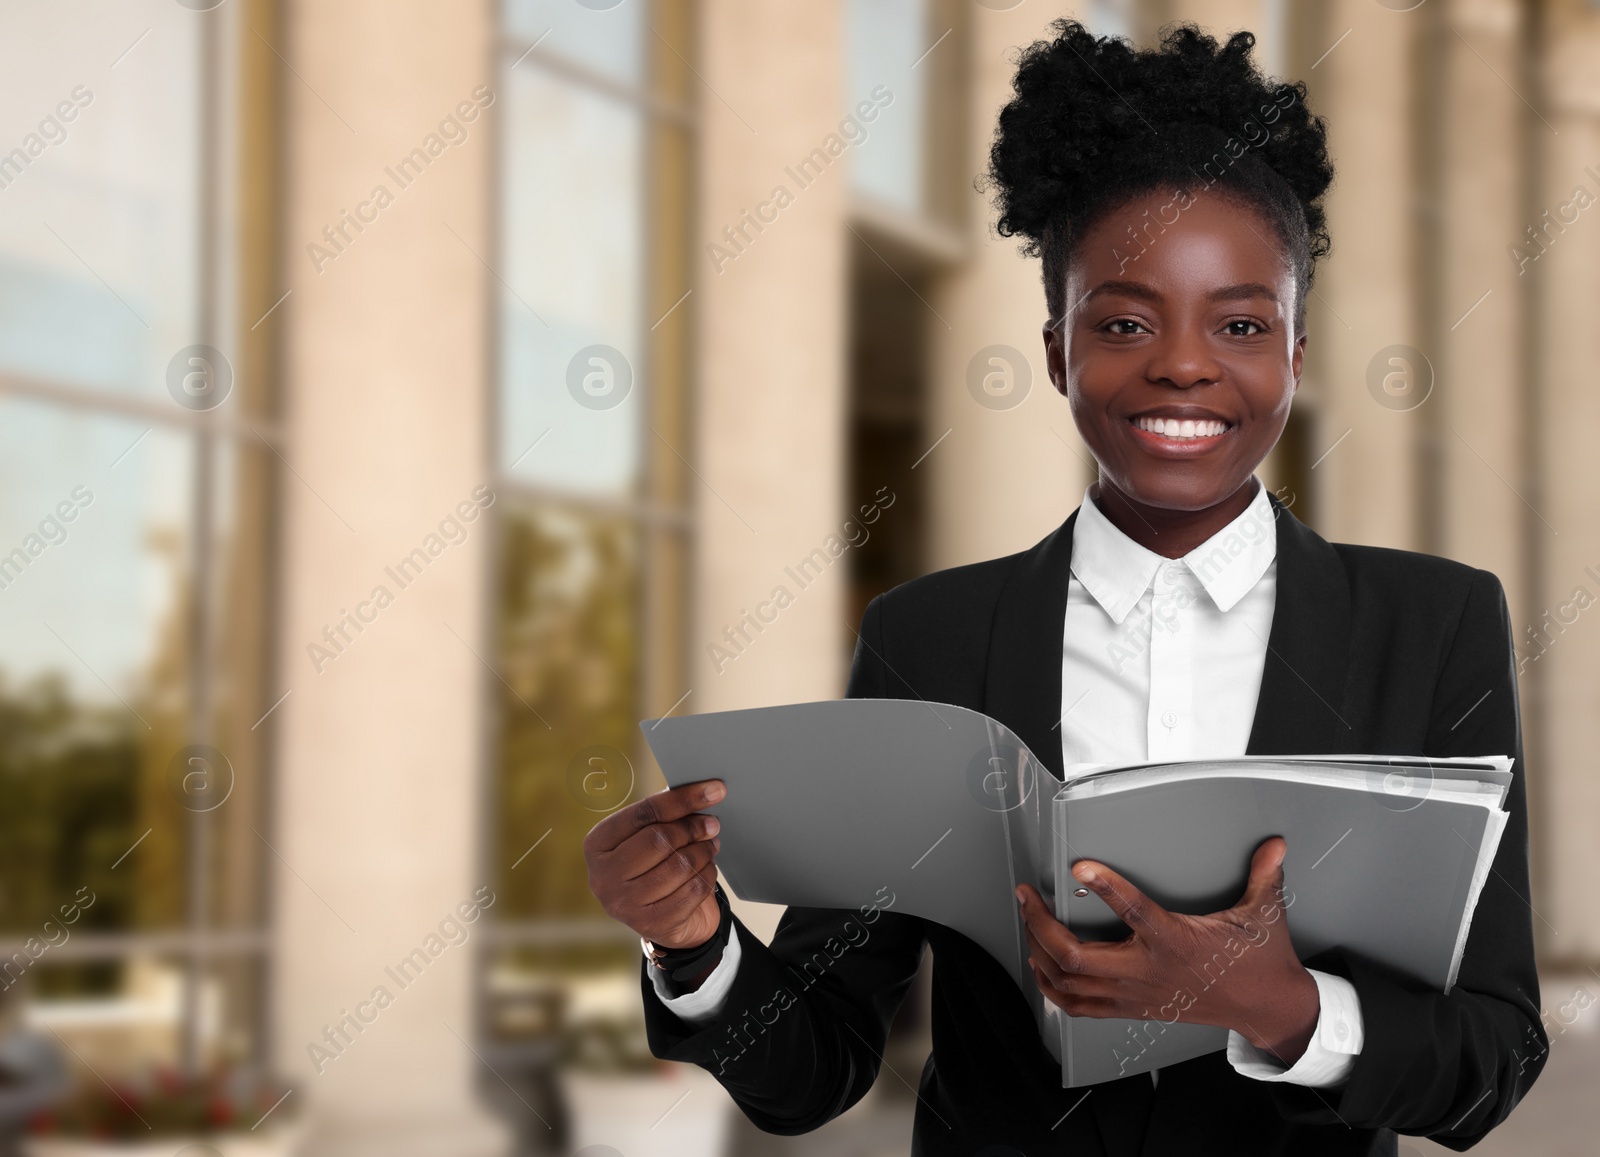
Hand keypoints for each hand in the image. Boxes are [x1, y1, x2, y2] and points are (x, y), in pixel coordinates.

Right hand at [583, 779, 725, 949]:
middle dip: (693, 828)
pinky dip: (707, 875)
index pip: (644, 813)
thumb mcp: (645, 838)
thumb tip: (703, 794)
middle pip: (660, 839)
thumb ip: (662, 817)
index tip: (715, 789)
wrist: (660, 919)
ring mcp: (624, 904)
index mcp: (596, 844)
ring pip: (680, 865)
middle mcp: (603, 876)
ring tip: (710, 846)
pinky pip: (693, 890)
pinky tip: (707, 870)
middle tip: (712, 824)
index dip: (682, 799)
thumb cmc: (653, 865)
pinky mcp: (650, 925)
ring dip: (704, 851)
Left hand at [1016, 836, 1320, 1064]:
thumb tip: (1274, 844)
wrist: (1265, 1009)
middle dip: (1041, 925)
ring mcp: (1135, 994)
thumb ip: (1263, 875)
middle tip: (1027, 896)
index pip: (1134, 912)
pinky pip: (1079, 1006)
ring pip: (1070, 983)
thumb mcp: (1263, 914)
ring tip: (1027, 923)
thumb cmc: (1257, 962)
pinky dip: (1053, 988)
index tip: (1080, 865)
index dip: (1105, 887)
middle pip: (1077, 957)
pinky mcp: (1132, 1008)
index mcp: (1177, 942)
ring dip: (1039, 953)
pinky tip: (1041, 967)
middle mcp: (1148, 971)